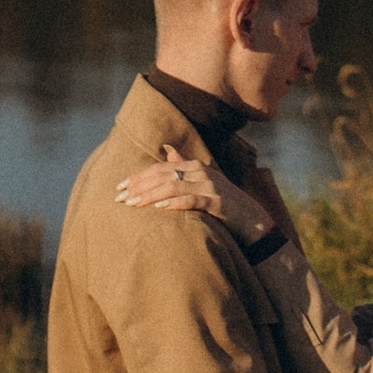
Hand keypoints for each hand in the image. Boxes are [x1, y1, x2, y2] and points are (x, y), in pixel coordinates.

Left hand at [115, 148, 268, 243]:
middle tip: (119, 198)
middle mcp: (201, 172)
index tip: (119, 187)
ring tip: (133, 204)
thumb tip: (167, 150)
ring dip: (150, 195)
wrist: (253, 221)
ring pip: (173, 186)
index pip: (160, 168)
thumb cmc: (224, 204)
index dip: (138, 177)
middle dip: (139, 186)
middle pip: (163, 175)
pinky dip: (175, 203)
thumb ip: (184, 167)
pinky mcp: (218, 202)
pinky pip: (192, 200)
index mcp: (195, 166)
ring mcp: (210, 186)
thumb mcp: (203, 183)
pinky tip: (160, 208)